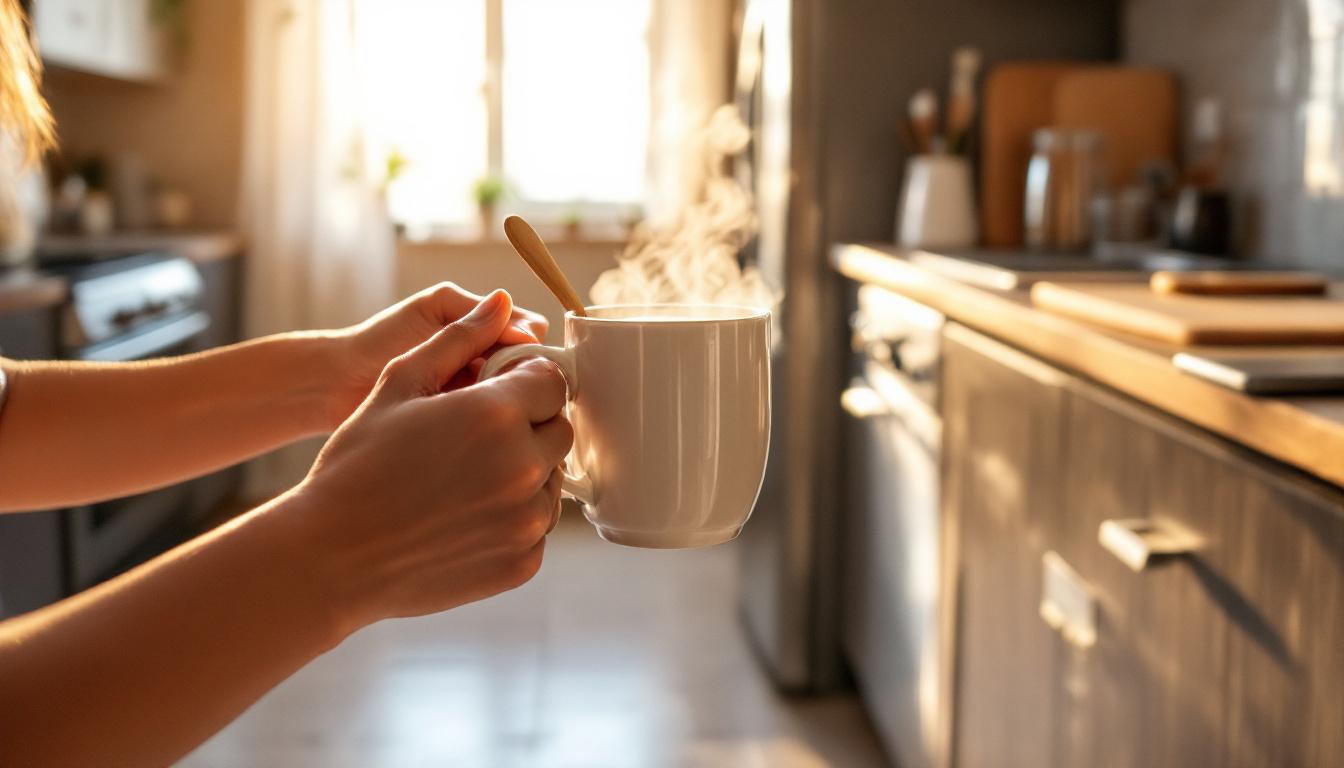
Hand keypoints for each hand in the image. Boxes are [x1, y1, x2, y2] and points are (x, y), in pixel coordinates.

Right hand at [293, 290, 570, 634]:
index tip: (492, 395)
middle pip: (559, 430)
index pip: (551, 383)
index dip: (522, 384)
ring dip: (521, 472)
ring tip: (462, 480)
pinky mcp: (522, 564)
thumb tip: (500, 301)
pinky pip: (536, 527)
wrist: (330, 557)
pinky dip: (511, 518)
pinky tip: (462, 517)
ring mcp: (527, 521)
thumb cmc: (357, 464)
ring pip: (550, 481)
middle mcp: (524, 467)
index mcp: (498, 414)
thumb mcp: (400, 384)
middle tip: (475, 438)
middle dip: (527, 425)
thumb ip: (459, 339)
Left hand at [323, 283, 549, 428]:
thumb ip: (476, 313)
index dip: (531, 346)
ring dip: (507, 398)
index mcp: (481, 330)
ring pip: (514, 397)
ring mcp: (475, 396)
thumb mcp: (432, 310)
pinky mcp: (462, 425)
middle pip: (528, 368)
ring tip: (490, 403)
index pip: (529, 334)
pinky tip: (483, 423)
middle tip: (502, 382)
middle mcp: (485, 363)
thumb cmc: (379, 340)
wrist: (337, 385)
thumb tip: (533, 326)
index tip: (524, 356)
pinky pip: (491, 422)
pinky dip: (491, 420)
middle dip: (522, 373)